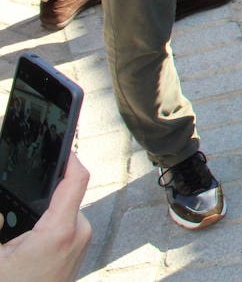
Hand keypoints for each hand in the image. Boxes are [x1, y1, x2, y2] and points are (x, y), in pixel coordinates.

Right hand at [0, 154, 91, 281]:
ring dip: (38, 213)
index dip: (69, 156)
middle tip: (14, 193)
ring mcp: (79, 245)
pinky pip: (62, 228)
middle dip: (38, 192)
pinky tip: (20, 242)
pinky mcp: (75, 253)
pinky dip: (43, 226)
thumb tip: (1, 206)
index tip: (60, 142)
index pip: (76, 178)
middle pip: (62, 195)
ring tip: (13, 235)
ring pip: (59, 213)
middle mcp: (78, 234)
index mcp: (61, 230)